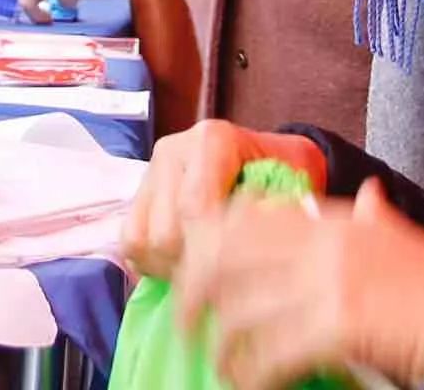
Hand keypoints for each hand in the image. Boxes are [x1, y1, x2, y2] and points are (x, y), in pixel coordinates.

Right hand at [124, 119, 324, 277]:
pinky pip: (128, 240)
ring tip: (199, 275)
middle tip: (222, 283)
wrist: (270, 155)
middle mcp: (174, 149)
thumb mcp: (295, 184)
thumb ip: (277, 211)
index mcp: (213, 140)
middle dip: (192, 267)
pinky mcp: (139, 192)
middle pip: (165, 231)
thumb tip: (259, 255)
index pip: (194, 208)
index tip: (234, 277)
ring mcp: (151, 170)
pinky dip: (149, 263)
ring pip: (140, 239)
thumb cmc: (286, 172)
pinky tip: (178, 267)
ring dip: (167, 268)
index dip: (210, 253)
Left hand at [172, 179, 423, 389]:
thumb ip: (377, 222)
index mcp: (339, 221)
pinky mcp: (339, 324)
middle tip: (185, 321)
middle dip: (195, 288)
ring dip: (223, 344)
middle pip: (229, 253)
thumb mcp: (407, 245)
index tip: (193, 270)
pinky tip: (250, 385)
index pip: (251, 216)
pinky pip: (270, 351)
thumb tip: (367, 199)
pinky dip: (252, 373)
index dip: (211, 242)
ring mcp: (332, 280)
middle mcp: (328, 242)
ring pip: (241, 307)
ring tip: (222, 366)